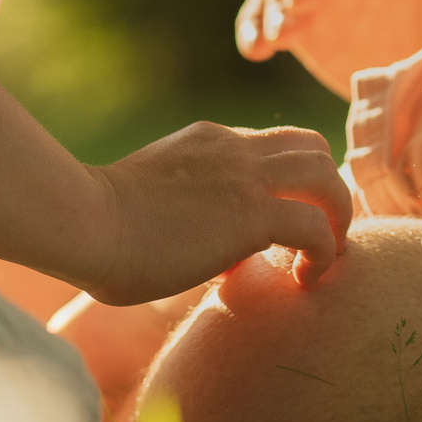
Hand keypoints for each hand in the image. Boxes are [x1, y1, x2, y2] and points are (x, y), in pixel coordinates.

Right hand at [77, 122, 352, 305]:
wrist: (84, 222)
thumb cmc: (98, 230)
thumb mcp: (154, 205)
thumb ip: (190, 215)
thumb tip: (216, 257)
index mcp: (211, 143)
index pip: (274, 146)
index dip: (292, 182)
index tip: (286, 226)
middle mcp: (234, 148)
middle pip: (313, 147)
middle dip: (327, 190)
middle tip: (319, 236)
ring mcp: (245, 175)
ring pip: (326, 175)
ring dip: (337, 216)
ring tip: (325, 257)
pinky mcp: (251, 212)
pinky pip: (315, 226)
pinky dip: (325, 251)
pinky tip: (307, 278)